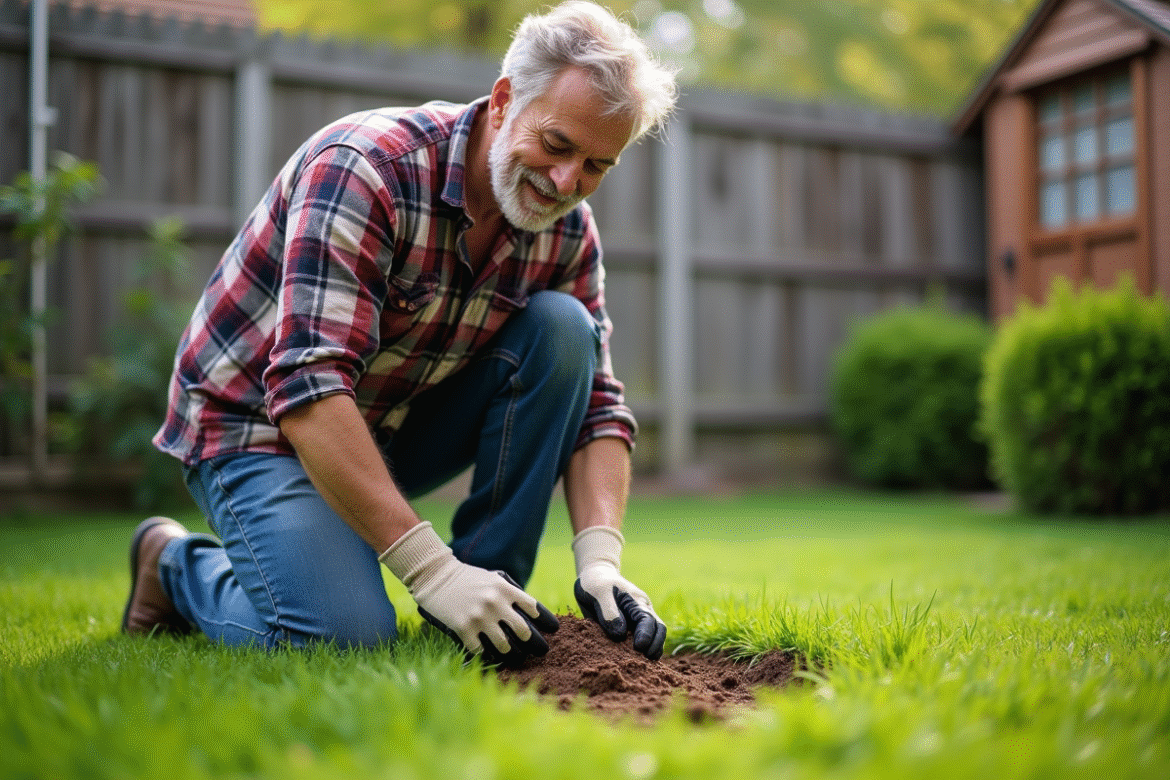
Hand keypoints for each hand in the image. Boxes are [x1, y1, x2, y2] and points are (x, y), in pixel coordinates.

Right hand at [380, 522, 558, 666]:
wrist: (437, 577)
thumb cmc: (467, 577)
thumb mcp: (492, 579)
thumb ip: (509, 593)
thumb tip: (527, 612)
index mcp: (505, 588)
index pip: (533, 608)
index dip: (545, 620)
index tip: (552, 630)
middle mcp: (495, 603)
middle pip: (523, 631)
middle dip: (533, 643)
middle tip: (539, 650)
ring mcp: (479, 617)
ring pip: (504, 645)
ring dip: (510, 652)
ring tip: (514, 655)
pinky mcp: (464, 628)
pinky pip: (481, 650)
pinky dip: (485, 653)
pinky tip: (487, 653)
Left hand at [572, 526, 665, 659]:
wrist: (594, 577)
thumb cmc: (596, 583)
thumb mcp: (599, 592)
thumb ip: (608, 611)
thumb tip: (620, 634)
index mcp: (636, 601)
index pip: (648, 620)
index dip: (646, 635)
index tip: (639, 648)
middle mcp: (642, 612)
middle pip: (658, 630)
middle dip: (654, 646)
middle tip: (643, 662)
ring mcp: (637, 621)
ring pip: (653, 637)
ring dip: (650, 651)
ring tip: (641, 666)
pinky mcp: (629, 629)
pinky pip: (640, 642)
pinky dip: (640, 653)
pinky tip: (632, 664)